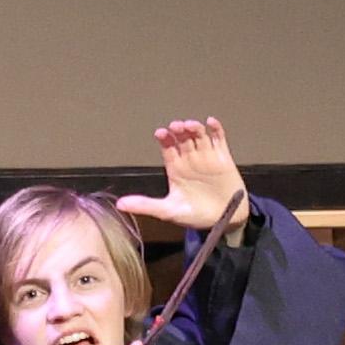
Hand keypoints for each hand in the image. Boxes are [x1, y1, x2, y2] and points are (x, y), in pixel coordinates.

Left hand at [119, 116, 247, 229]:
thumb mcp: (168, 211)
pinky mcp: (223, 158)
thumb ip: (146, 205)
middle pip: (182, 138)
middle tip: (175, 127)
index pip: (167, 147)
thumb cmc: (195, 215)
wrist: (224, 221)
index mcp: (175, 168)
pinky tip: (210, 122)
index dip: (164, 138)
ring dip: (194, 128)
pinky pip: (218, 139)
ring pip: (199, 136)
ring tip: (190, 125)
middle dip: (178, 131)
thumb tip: (119, 204)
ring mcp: (206, 157)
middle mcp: (189, 159)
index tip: (160, 133)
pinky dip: (216, 129)